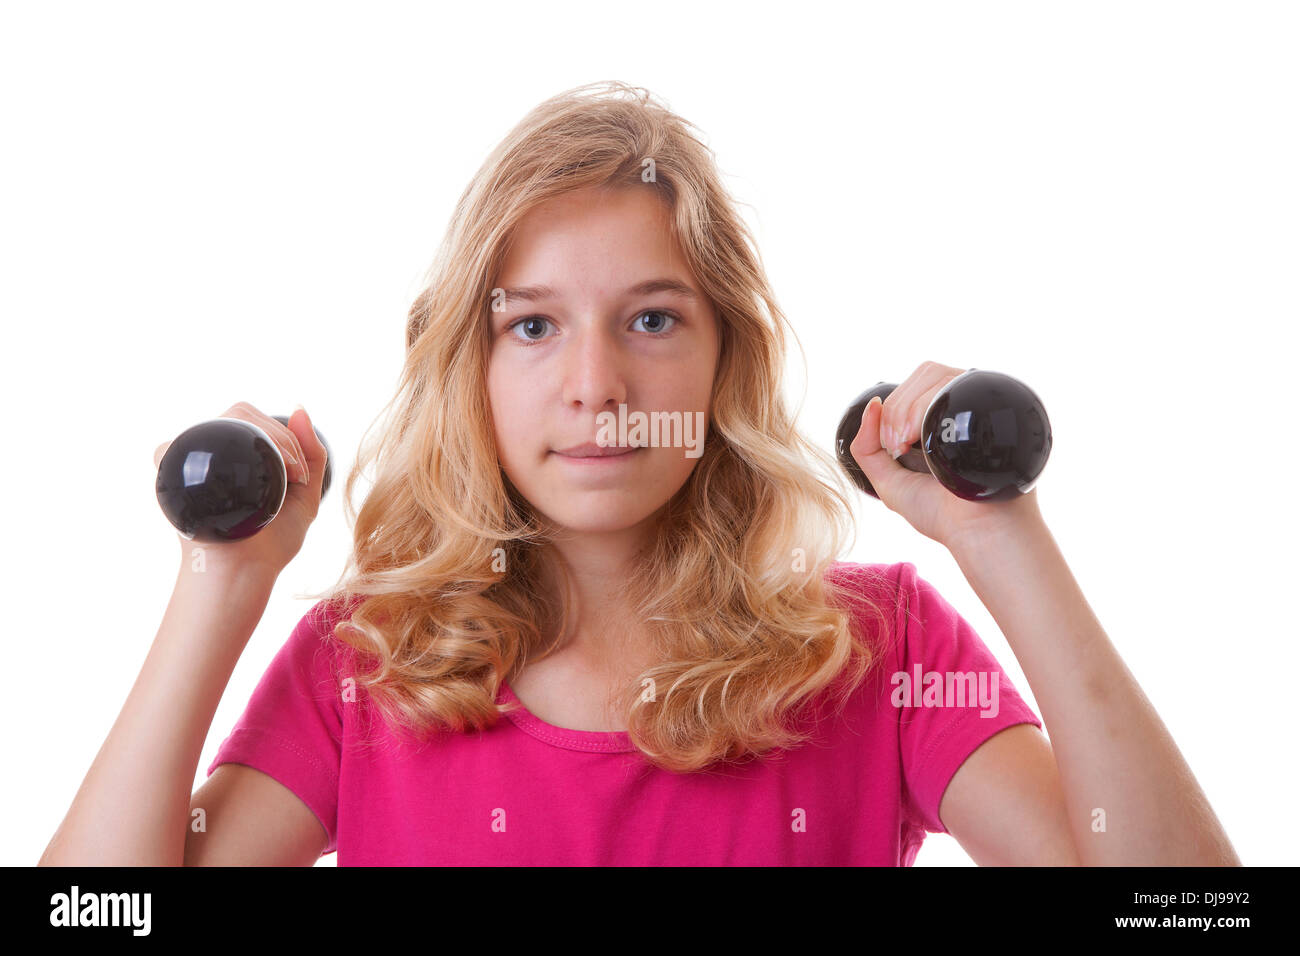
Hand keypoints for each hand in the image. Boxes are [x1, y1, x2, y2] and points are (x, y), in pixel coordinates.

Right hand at [154, 403, 327, 579]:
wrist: (246, 573)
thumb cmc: (272, 542)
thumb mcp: (305, 496)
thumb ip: (311, 454)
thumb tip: (299, 407)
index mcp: (243, 455)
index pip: (257, 418)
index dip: (283, 434)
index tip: (301, 472)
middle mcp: (217, 454)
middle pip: (238, 413)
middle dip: (274, 434)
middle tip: (293, 473)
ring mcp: (193, 464)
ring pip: (212, 422)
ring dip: (252, 435)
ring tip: (278, 474)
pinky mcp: (173, 479)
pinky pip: (166, 448)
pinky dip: (190, 446)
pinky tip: (228, 477)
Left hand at [848, 361, 1043, 551]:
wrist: (981, 532)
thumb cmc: (940, 513)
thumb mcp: (888, 480)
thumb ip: (866, 448)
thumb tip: (872, 405)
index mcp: (941, 419)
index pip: (913, 385)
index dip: (893, 408)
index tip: (891, 446)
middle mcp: (963, 407)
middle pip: (925, 373)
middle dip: (898, 408)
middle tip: (898, 447)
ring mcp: (980, 405)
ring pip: (938, 376)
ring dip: (909, 408)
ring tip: (909, 445)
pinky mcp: (992, 407)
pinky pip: (957, 386)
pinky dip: (929, 405)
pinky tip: (926, 439)